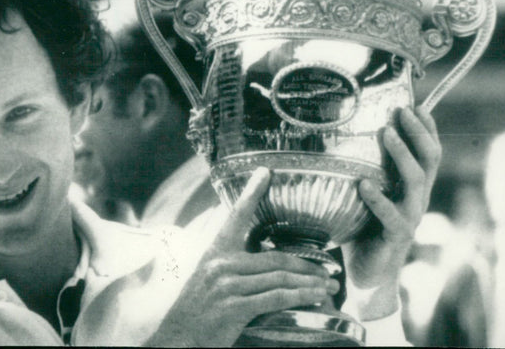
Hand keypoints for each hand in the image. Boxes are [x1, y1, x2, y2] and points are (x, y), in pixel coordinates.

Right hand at [147, 168, 339, 346]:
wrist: (174, 338)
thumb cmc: (194, 310)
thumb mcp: (206, 278)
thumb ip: (228, 264)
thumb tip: (256, 257)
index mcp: (215, 252)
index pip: (236, 216)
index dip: (251, 192)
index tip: (265, 172)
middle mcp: (221, 264)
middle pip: (275, 258)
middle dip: (307, 265)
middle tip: (329, 269)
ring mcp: (227, 286)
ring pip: (280, 278)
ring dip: (310, 283)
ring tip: (329, 286)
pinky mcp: (234, 308)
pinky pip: (276, 298)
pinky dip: (300, 297)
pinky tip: (314, 298)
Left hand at [343, 106, 441, 318]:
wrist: (367, 275)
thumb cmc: (363, 227)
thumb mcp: (366, 192)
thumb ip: (363, 167)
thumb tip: (340, 133)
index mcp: (412, 186)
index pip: (428, 152)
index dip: (427, 128)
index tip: (417, 103)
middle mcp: (417, 199)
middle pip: (428, 160)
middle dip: (418, 132)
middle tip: (402, 110)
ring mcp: (409, 218)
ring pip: (415, 182)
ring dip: (402, 155)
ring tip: (386, 133)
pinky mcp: (396, 238)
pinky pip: (392, 216)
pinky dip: (378, 199)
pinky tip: (364, 184)